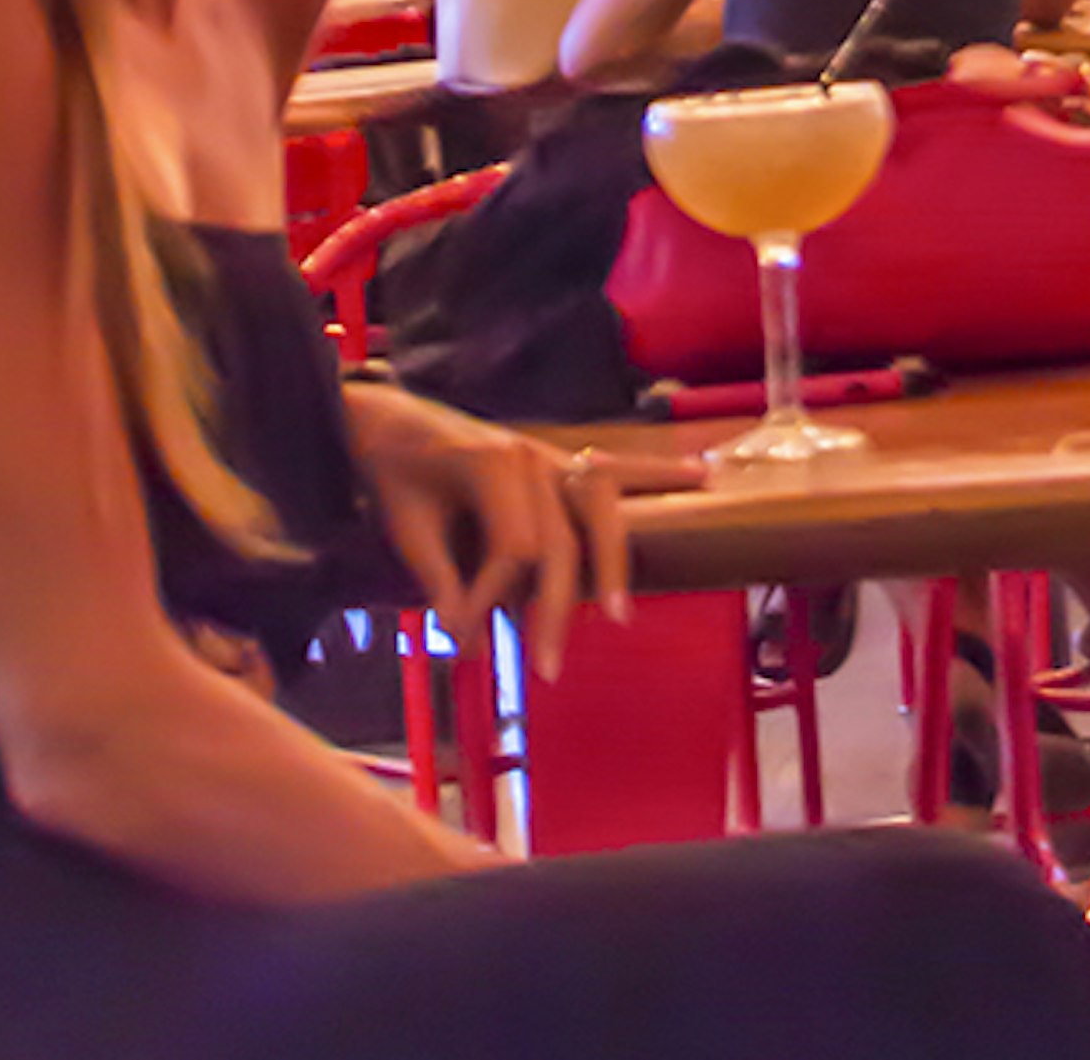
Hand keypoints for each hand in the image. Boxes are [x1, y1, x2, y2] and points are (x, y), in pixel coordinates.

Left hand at [342, 378, 641, 681]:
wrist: (390, 419)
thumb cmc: (396, 472)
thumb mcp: (406, 526)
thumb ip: (439, 580)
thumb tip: (465, 638)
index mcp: (490, 465)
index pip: (513, 548)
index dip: (489, 601)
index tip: (461, 638)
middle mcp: (530, 456)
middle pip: (562, 539)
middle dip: (556, 608)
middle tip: (548, 670)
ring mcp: (550, 455)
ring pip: (602, 503)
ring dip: (613, 560)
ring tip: (621, 613)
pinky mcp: (560, 461)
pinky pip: (616, 468)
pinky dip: (658, 471)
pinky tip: (698, 477)